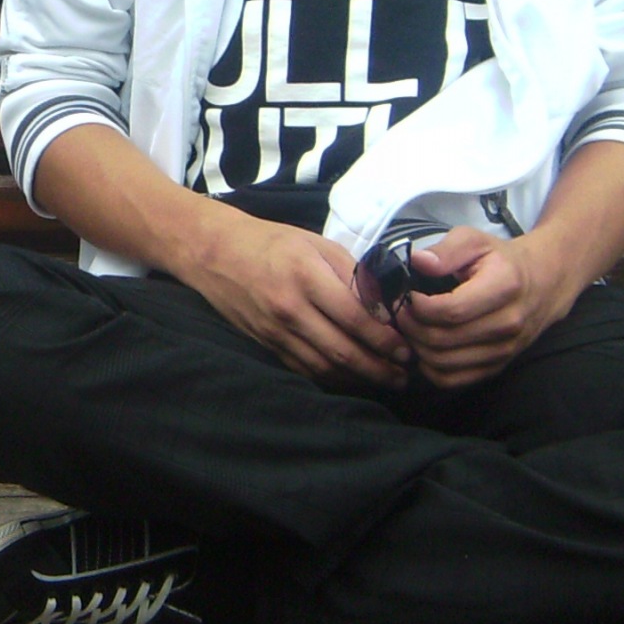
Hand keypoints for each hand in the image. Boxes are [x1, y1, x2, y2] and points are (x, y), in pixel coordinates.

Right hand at [187, 213, 411, 390]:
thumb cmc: (273, 242)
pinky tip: (352, 378)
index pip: (355, 319)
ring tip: (386, 380)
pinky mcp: (267, 345)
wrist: (216, 253)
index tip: (407, 349)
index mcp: (307, 278)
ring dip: (359, 379)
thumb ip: (353, 275)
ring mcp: (276, 332)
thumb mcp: (318, 244)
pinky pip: (304, 370)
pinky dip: (332, 378)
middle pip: (342, 351)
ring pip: (324, 367)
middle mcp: (290, 309)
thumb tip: (386, 306)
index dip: (385, 340)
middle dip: (379, 368)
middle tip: (404, 376)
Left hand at [395, 227, 576, 389]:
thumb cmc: (503, 261)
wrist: (544, 283)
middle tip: (402, 312)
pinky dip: (431, 369)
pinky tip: (425, 349)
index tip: (409, 296)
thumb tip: (418, 263)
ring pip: (445, 363)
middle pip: (443, 339)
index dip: (420, 307)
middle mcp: (508, 324)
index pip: (451, 310)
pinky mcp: (498, 366)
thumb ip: (446, 250)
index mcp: (504, 287)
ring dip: (418, 348)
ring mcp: (505, 350)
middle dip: (412, 327)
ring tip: (412, 328)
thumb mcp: (475, 241)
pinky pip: (454, 380)